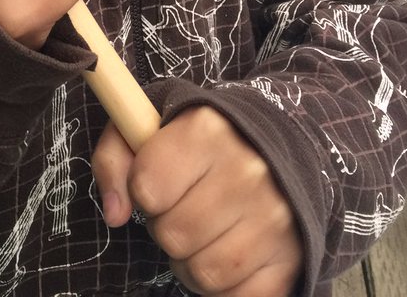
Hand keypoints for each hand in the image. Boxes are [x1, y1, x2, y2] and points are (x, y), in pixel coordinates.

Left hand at [92, 107, 303, 295]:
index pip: (146, 187)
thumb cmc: (198, 142)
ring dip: (192, 262)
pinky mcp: (292, 256)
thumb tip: (115, 215)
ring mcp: (275, 217)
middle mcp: (247, 171)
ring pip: (204, 273)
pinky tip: (227, 254)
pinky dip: (225, 288)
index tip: (158, 183)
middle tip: (182, 210)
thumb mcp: (148, 127)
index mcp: (207, 131)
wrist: (274, 147)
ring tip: (202, 234)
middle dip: (167, 229)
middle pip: (173, 235)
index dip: (143, 192)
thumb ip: (114, 160)